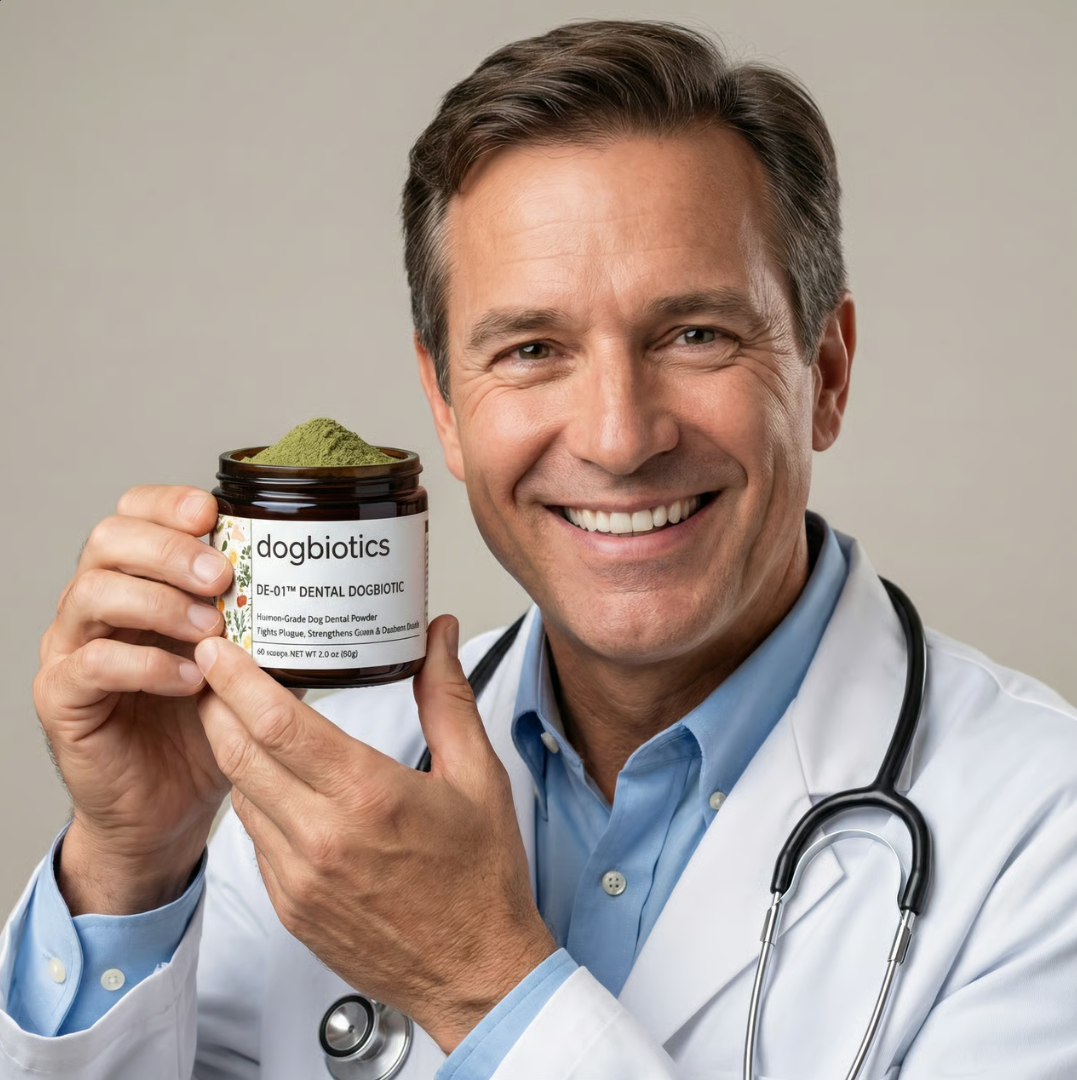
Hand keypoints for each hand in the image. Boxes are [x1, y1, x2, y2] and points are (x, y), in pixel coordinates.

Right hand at [34, 485, 234, 914]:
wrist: (167, 806)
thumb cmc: (202, 727)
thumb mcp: (241, 662)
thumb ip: (259, 620)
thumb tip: (317, 583)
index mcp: (136, 581)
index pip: (133, 514)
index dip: (168, 504)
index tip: (214, 513)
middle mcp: (95, 606)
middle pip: (108, 540)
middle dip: (170, 548)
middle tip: (221, 575)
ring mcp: (71, 649)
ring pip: (93, 593)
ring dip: (160, 603)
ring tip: (212, 629)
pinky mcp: (63, 698)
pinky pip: (93, 664)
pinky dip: (148, 664)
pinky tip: (191, 679)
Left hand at [194, 614, 555, 1051]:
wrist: (475, 972)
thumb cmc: (481, 879)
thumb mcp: (478, 774)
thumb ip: (448, 696)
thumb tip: (440, 636)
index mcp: (368, 797)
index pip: (278, 722)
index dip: (237, 679)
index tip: (220, 648)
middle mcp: (323, 839)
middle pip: (239, 753)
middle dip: (217, 703)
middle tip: (215, 668)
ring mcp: (299, 878)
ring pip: (241, 794)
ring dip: (233, 748)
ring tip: (242, 714)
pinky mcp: (290, 906)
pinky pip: (254, 837)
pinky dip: (255, 797)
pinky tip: (276, 778)